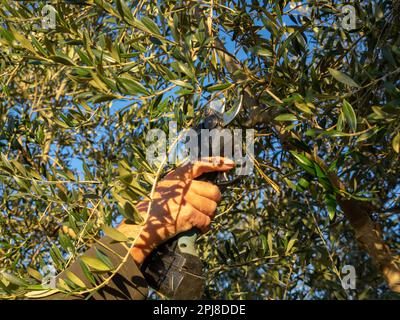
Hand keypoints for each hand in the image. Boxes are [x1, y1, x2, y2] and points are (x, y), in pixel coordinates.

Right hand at [117, 157, 234, 264]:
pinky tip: (196, 229)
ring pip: (212, 207)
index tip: (231, 164)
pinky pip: (207, 220)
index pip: (200, 165)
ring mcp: (185, 199)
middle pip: (213, 191)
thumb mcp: (167, 190)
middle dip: (212, 202)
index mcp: (176, 177)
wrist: (141, 228)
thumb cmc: (156, 212)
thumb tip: (211, 189)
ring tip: (196, 220)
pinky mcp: (188, 214)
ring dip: (207, 216)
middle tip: (203, 210)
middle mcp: (182, 185)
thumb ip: (185, 185)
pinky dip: (204, 227)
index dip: (217, 163)